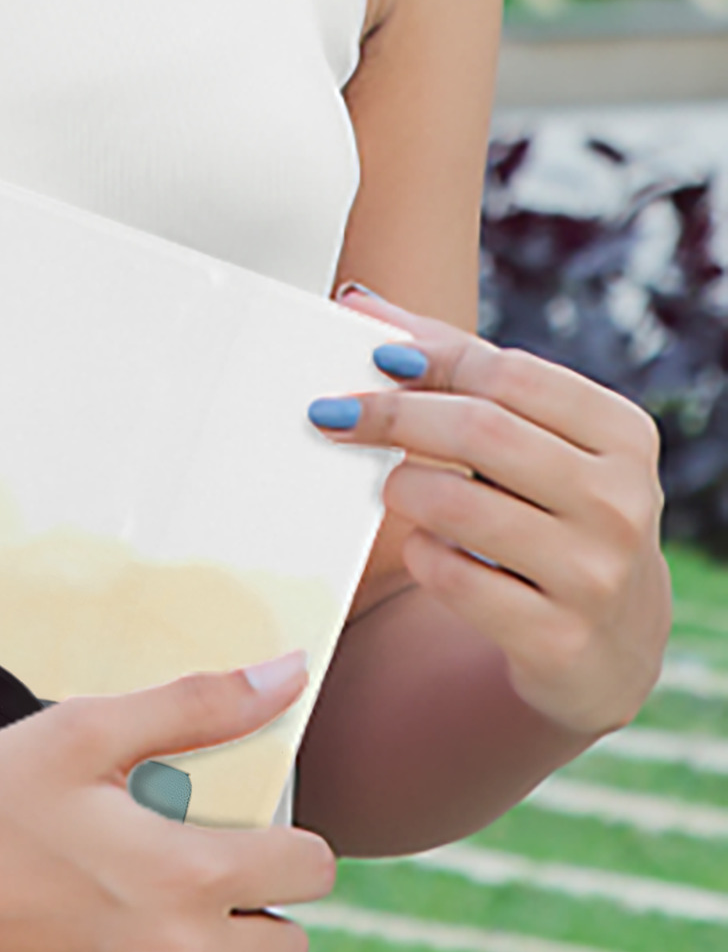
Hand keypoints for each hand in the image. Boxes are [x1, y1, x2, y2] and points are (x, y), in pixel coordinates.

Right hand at [0, 656, 333, 951]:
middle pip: (291, 951)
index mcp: (187, 873)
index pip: (311, 870)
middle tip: (202, 882)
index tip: (246, 834)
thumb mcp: (78, 731)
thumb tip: (289, 673)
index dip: (286, 843)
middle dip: (260, 910)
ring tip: (183, 944)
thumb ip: (194, 704)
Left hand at [315, 287, 669, 735]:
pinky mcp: (557, 637)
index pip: (509, 373)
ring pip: (454, 503)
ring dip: (402, 488)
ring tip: (397, 489)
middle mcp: (620, 500)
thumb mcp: (536, 443)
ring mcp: (594, 573)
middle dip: (391, 415)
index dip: (428, 356)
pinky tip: (430, 551)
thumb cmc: (550, 516)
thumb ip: (461, 372)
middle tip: (329, 414)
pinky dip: (421, 554)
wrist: (608, 646)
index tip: (364, 352)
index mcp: (621, 436)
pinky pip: (448, 576)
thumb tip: (361, 305)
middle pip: (479, 429)